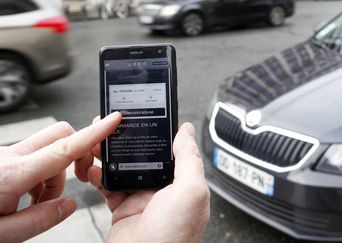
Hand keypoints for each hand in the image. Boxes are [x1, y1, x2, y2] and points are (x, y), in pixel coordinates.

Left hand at [0, 112, 121, 242]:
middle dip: (76, 154)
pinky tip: (25, 199)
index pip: (64, 148)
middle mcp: (10, 158)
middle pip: (60, 134)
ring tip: (37, 203)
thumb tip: (69, 205)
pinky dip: (40, 177)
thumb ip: (41, 219)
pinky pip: (33, 158)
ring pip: (48, 150)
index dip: (94, 133)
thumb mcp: (3, 234)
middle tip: (72, 182)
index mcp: (12, 175)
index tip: (114, 120)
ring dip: (54, 174)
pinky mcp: (2, 159)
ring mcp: (5, 155)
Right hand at [87, 122, 209, 242]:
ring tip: (99, 144)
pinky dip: (99, 176)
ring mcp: (142, 199)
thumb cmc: (173, 237)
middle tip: (113, 128)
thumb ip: (189, 159)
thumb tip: (187, 131)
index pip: (171, 150)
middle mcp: (164, 191)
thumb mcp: (191, 192)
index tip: (143, 117)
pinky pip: (109, 186)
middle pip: (144, 157)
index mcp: (183, 184)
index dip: (157, 133)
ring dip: (110, 155)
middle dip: (128, 141)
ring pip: (124, 168)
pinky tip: (94, 168)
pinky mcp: (123, 208)